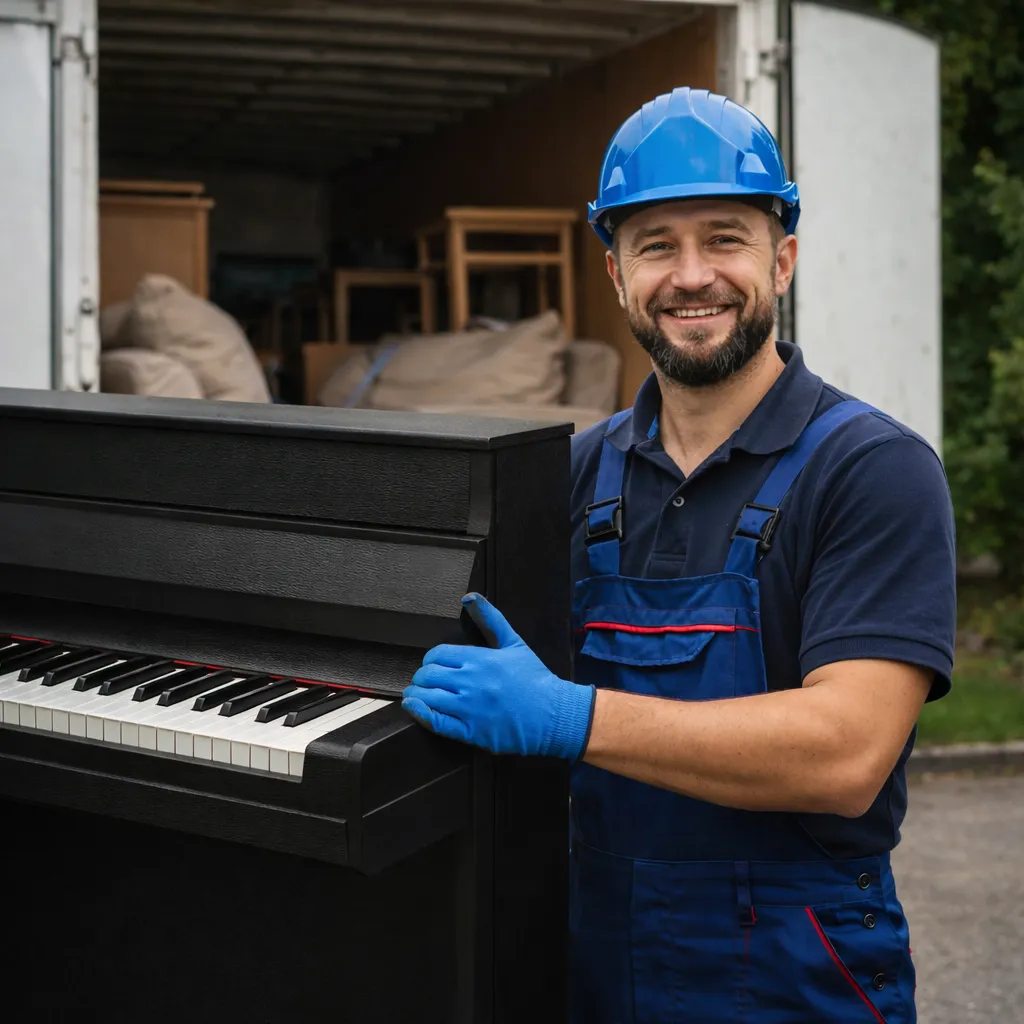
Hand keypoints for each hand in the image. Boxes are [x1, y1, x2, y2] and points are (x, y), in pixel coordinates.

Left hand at [402, 593, 594, 758]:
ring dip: (417, 695)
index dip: (431, 659)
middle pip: (429, 675)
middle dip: (423, 677)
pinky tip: (414, 708)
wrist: (553, 714)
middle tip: (425, 681)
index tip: (434, 665)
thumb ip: (490, 618)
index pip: (438, 654)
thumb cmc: (534, 679)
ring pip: (428, 698)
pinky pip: (436, 722)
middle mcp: (471, 682)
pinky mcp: (471, 732)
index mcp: (480, 659)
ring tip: (416, 694)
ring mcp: (470, 708)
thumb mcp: (514, 642)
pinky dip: (419, 714)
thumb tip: (469, 597)